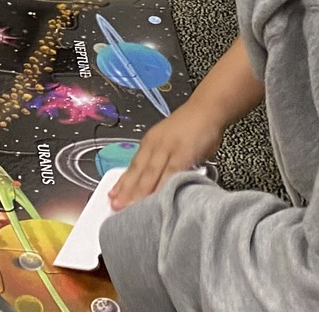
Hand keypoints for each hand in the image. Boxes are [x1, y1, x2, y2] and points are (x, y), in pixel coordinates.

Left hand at [111, 99, 227, 208]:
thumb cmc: (190, 128)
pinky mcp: (183, 154)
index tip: (112, 196)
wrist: (206, 110)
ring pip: (150, 174)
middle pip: (138, 172)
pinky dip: (162, 187)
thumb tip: (153, 180)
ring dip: (139, 193)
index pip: (133, 166)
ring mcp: (167, 149)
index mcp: (149, 143)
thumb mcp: (169, 141)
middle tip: (115, 207)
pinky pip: (170, 174)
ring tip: (129, 208)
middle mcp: (154, 146)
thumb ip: (161, 159)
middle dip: (126, 191)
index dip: (123, 183)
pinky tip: (156, 200)